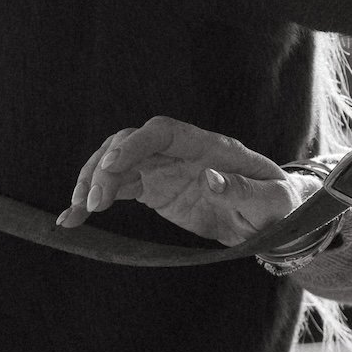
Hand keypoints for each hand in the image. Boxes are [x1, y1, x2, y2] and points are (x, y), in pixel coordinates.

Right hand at [60, 117, 309, 244]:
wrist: (274, 219)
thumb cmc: (279, 205)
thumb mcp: (272, 202)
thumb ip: (244, 190)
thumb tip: (210, 177)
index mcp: (210, 147)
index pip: (162, 132)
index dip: (135, 144)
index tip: (112, 167)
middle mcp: (181, 152)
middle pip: (130, 144)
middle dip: (105, 167)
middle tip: (92, 203)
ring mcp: (165, 169)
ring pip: (116, 163)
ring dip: (91, 182)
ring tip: (75, 213)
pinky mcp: (155, 188)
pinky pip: (117, 187)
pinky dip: (93, 199)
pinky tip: (72, 219)